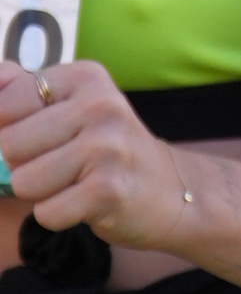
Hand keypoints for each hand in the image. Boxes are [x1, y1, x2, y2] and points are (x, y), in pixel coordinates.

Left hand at [0, 55, 191, 257]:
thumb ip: (19, 88)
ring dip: (41, 193)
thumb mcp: (72, 104)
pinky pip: (46, 213)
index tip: (43, 138)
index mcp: (84, 77)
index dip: (11, 130)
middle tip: (63, 165)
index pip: (7, 104)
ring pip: (23, 181)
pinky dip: (58, 216)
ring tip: (75, 184)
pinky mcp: (108, 190)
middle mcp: (98, 106)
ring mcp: (106, 148)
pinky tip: (85, 204)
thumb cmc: (107, 149)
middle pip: (9, 145)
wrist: (171, 191)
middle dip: (25, 164)